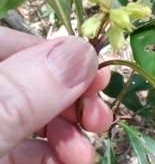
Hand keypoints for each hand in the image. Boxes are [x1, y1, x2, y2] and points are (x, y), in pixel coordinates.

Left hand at [0, 27, 112, 163]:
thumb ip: (25, 89)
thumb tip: (83, 52)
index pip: (17, 42)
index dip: (60, 53)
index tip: (96, 73)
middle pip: (34, 79)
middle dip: (73, 97)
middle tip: (98, 116)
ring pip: (36, 114)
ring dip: (69, 131)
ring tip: (83, 153)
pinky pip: (27, 145)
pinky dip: (53, 153)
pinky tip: (67, 160)